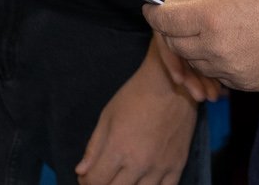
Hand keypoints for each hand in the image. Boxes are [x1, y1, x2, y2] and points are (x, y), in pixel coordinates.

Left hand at [74, 42, 197, 184]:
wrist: (171, 85)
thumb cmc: (135, 96)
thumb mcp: (107, 116)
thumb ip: (94, 147)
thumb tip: (81, 171)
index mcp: (118, 148)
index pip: (96, 181)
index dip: (87, 183)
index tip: (86, 178)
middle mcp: (139, 162)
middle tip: (103, 177)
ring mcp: (160, 166)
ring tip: (122, 179)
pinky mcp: (177, 166)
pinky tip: (142, 182)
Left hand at [145, 0, 258, 93]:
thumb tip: (176, 5)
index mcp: (210, 18)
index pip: (165, 21)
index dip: (154, 14)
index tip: (151, 10)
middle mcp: (215, 48)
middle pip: (176, 43)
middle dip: (172, 29)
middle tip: (181, 16)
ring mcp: (230, 70)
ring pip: (196, 60)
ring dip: (194, 45)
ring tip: (212, 28)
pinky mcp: (244, 84)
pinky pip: (218, 73)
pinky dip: (215, 60)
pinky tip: (230, 45)